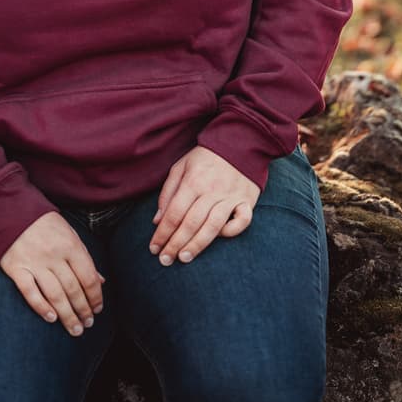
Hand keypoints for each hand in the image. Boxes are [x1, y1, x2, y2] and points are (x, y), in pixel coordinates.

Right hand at [0, 211, 104, 335]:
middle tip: (88, 324)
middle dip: (83, 310)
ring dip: (67, 315)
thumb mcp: (69, 234)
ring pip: (55, 295)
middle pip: (73, 289)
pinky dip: (41, 307)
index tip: (98, 309)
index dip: (95, 296)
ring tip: (75, 329)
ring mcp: (34, 263)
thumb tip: (100, 281)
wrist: (12, 212)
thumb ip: (84, 257)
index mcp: (70, 245)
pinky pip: (30, 292)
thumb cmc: (45, 225)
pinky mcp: (16, 268)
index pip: (88, 277)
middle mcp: (54, 255)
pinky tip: (51, 318)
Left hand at [149, 146, 259, 265]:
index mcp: (193, 181)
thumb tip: (157, 220)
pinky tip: (220, 237)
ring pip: (213, 226)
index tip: (153, 249)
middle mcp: (211, 190)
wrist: (240, 141)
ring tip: (184, 258)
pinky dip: (232, 231)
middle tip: (165, 260)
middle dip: (175, 244)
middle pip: (190, 223)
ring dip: (197, 244)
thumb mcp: (181, 166)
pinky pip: (242, 221)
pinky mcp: (247, 200)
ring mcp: (231, 196)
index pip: (174, 213)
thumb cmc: (206, 157)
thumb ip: (168, 192)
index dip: (162, 233)